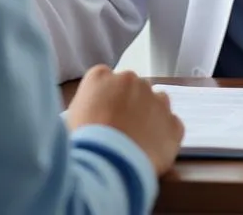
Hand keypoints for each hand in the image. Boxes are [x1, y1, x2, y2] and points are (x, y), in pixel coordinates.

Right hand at [66, 65, 184, 175]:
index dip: (106, 99)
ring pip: (157, 100)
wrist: (107, 165)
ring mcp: (154, 99)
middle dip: (129, 104)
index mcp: (101, 76)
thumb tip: (90, 112)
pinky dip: (165, 135)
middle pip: (133, 87)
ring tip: (139, 139)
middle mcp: (130, 80)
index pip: (105, 80)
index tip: (104, 115)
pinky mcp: (172, 123)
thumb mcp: (71, 117)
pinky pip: (172, 125)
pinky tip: (153, 149)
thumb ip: (85, 105)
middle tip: (121, 129)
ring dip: (151, 114)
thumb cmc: (83, 144)